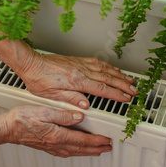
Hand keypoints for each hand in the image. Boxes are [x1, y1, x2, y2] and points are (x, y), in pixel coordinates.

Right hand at [4, 106, 112, 156]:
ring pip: (75, 152)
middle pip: (81, 149)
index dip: (97, 141)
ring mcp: (52, 147)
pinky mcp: (47, 147)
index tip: (107, 140)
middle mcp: (56, 144)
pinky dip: (77, 152)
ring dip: (88, 152)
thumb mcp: (44, 111)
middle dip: (97, 148)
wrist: (8, 129)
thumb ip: (63, 115)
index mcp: (57, 135)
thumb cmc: (22, 119)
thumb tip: (79, 117)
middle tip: (108, 148)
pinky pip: (67, 152)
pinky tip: (78, 151)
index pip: (82, 139)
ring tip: (98, 150)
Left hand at [19, 53, 136, 108]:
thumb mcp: (52, 95)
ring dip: (119, 75)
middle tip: (134, 91)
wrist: (31, 64)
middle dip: (123, 85)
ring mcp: (80, 64)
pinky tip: (113, 69)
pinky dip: (108, 66)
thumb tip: (85, 106)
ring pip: (105, 69)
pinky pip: (97, 63)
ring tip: (129, 80)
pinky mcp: (77, 60)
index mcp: (76, 82)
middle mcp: (81, 71)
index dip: (116, 95)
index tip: (126, 99)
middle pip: (108, 79)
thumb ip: (71, 99)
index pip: (102, 90)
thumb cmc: (38, 80)